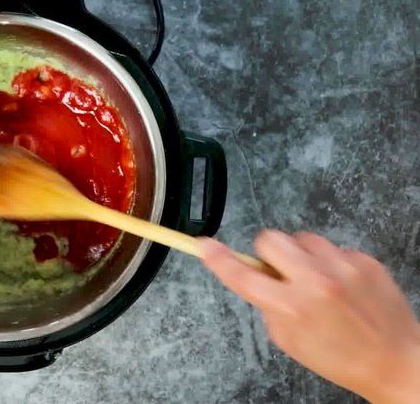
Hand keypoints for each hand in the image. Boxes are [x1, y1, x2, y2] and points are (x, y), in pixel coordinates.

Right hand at [201, 231, 419, 403]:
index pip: (243, 275)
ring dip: (301, 255)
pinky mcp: (364, 261)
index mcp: (291, 307)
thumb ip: (268, 304)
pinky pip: (333, 248)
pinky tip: (341, 285)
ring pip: (302, 238)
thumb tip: (255, 275)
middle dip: (269, 254)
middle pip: (270, 239)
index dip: (218, 259)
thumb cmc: (341, 357)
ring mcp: (343, 268)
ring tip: (315, 279)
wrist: (395, 361)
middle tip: (279, 272)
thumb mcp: (288, 340)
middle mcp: (316, 282)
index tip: (204, 245)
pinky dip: (331, 263)